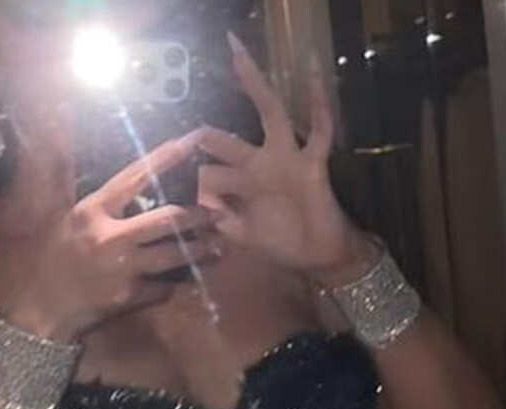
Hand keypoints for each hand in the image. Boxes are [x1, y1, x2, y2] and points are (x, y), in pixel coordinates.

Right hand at [5, 130, 224, 342]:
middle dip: (196, 214)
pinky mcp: (129, 297)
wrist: (44, 309)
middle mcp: (110, 237)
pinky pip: (163, 286)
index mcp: (93, 210)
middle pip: (165, 219)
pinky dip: (176, 282)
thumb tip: (98, 153)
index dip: (167, 157)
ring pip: (173, 255)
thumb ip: (87, 190)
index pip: (136, 176)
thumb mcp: (66, 218)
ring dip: (199, 250)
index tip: (193, 142)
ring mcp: (122, 269)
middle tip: (217, 212)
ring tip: (217, 245)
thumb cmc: (53, 259)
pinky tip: (190, 278)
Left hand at [198, 36, 375, 282]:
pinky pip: (319, 129)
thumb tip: (202, 205)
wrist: (320, 256)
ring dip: (255, 84)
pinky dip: (319, 101)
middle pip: (229, 139)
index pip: (212, 174)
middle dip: (207, 134)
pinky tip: (313, 69)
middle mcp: (260, 165)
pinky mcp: (312, 163)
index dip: (198, 185)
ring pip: (270, 113)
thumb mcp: (245, 237)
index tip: (185, 198)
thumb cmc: (282, 243)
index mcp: (242, 185)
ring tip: (237, 55)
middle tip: (185, 126)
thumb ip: (224, 222)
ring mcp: (286, 159)